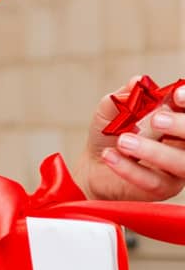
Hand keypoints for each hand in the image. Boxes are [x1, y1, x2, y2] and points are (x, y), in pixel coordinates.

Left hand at [78, 78, 184, 201]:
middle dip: (182, 126)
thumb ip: (124, 97)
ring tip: (123, 141)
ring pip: (181, 162)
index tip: (176, 95)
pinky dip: (130, 168)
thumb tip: (137, 81)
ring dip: (154, 151)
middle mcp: (183, 144)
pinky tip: (110, 156)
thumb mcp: (110, 111)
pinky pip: (153, 180)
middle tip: (156, 119)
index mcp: (176, 121)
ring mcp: (177, 168)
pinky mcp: (163, 188)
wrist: (93, 165)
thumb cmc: (109, 134)